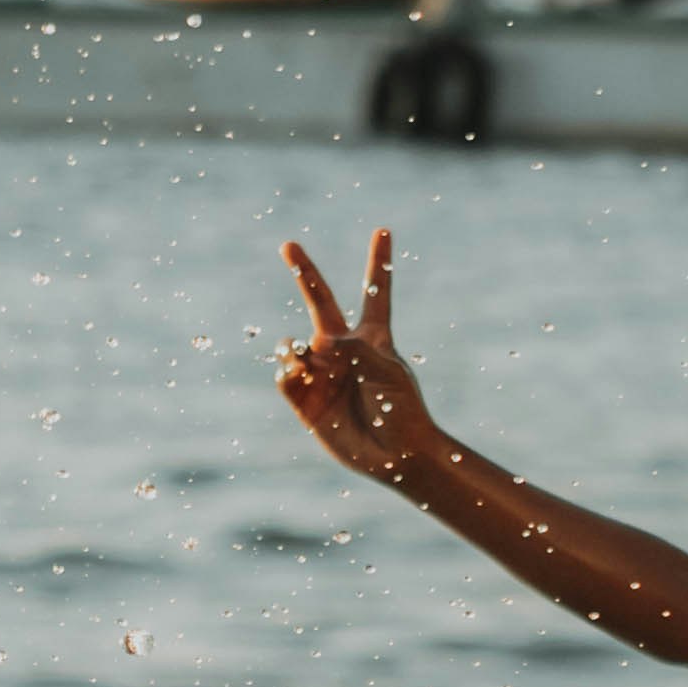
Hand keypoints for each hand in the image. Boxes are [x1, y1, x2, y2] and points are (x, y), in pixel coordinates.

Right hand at [273, 230, 445, 487]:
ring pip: (294, 344)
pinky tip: (296, 374)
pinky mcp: (306, 399)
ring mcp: (322, 372)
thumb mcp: (386, 372)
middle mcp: (343, 349)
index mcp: (373, 338)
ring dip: (294, 347)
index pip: (375, 292)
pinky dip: (287, 371)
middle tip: (288, 244)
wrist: (396, 456)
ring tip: (303, 358)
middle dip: (304, 273)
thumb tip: (322, 343)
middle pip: (319, 302)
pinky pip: (285, 376)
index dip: (378, 262)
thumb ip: (357, 350)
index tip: (383, 230)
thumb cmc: (401, 411)